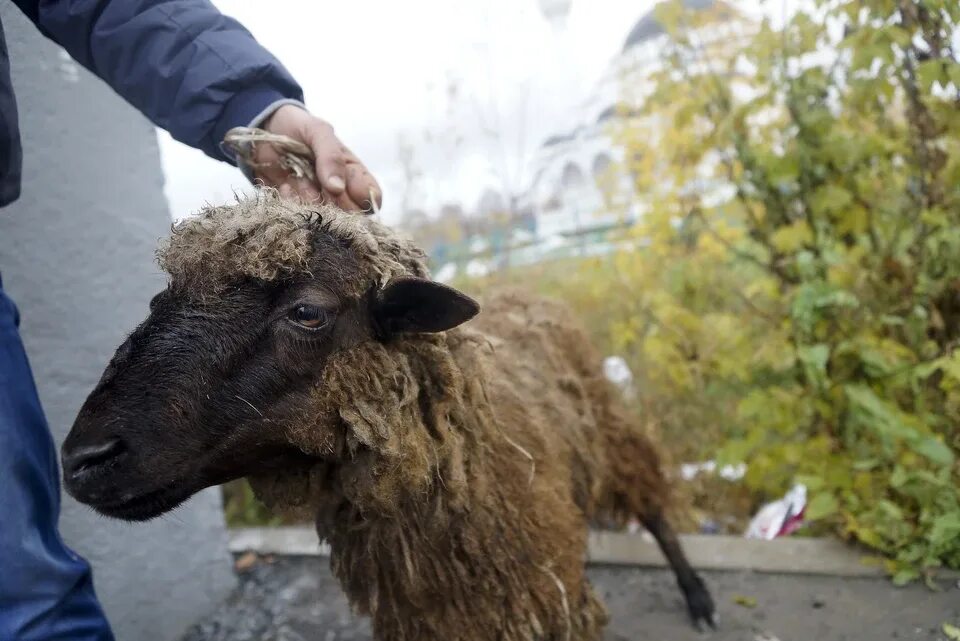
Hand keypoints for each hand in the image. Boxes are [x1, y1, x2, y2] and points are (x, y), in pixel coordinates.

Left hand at [254, 105, 381, 210]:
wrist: (263, 128)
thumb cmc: (298, 126)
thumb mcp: (318, 131)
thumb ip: (330, 156)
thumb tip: (339, 189)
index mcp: (353, 172)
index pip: (371, 196)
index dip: (362, 200)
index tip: (342, 190)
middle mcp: (339, 191)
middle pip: (349, 214)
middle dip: (333, 204)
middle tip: (318, 186)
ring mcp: (316, 200)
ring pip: (323, 217)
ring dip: (309, 201)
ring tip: (296, 180)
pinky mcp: (294, 205)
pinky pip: (297, 215)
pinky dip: (290, 201)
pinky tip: (284, 185)